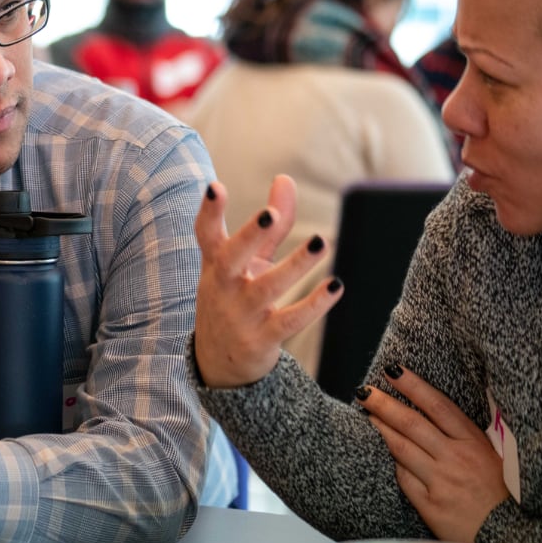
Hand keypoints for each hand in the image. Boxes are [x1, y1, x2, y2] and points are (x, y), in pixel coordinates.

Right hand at [193, 175, 343, 387]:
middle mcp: (224, 288)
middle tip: (269, 214)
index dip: (209, 212)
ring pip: (267, 288)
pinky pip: (289, 321)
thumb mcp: (248, 263)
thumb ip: (269, 225)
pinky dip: (313, 305)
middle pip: (230, 258)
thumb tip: (284, 178)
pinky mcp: (262, 339)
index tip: (215, 187)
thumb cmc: (236, 300)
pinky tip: (335, 286)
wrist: (221, 364)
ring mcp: (241, 315)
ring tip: (321, 242)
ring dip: (295, 265)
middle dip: (248, 236)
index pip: (206, 235)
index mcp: (216, 266)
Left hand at [359, 366, 509, 542]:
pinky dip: (392, 464)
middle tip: (364, 391)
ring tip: (366, 414)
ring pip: (401, 447)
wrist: (512, 538)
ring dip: (380, 428)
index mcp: (474, 443)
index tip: (393, 371)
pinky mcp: (429, 504)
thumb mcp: (493, 458)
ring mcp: (441, 481)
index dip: (414, 386)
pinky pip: (403, 478)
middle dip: (384, 404)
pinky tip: (382, 453)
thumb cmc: (501, 496)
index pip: (438, 406)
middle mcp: (456, 459)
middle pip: (412, 423)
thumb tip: (433, 412)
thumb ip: (464, 438)